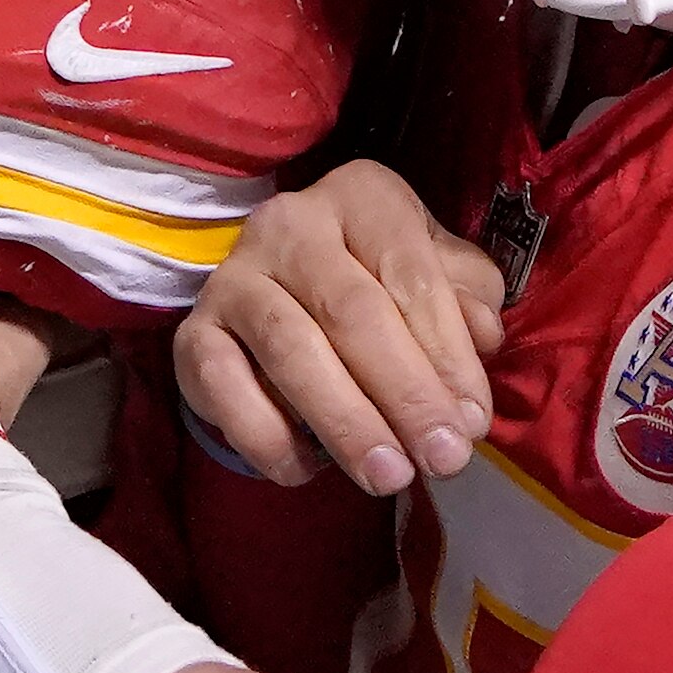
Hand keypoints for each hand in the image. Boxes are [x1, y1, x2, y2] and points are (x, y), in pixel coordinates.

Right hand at [171, 163, 504, 497]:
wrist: (285, 298)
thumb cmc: (381, 286)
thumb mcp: (438, 279)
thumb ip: (467, 303)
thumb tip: (480, 340)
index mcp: (361, 196)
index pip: (409, 272)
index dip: (447, 353)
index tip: (473, 421)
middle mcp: (290, 221)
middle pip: (352, 311)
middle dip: (404, 394)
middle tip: (442, 460)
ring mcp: (234, 274)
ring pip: (291, 348)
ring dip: (345, 422)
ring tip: (388, 476)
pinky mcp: (192, 331)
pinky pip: (225, 386)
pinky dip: (268, 436)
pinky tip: (307, 470)